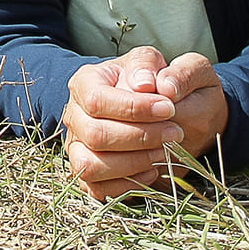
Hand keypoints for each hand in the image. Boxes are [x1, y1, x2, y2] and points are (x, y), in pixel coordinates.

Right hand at [62, 46, 226, 199]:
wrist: (147, 105)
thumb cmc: (147, 81)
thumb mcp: (151, 61)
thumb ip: (148, 65)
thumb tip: (145, 84)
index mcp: (83, 83)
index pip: (97, 100)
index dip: (133, 108)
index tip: (169, 108)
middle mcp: (74, 116)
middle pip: (96, 135)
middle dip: (140, 137)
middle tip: (175, 132)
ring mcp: (76, 147)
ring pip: (92, 165)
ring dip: (134, 162)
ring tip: (164, 151)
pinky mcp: (86, 173)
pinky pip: (98, 188)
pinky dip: (128, 184)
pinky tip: (152, 170)